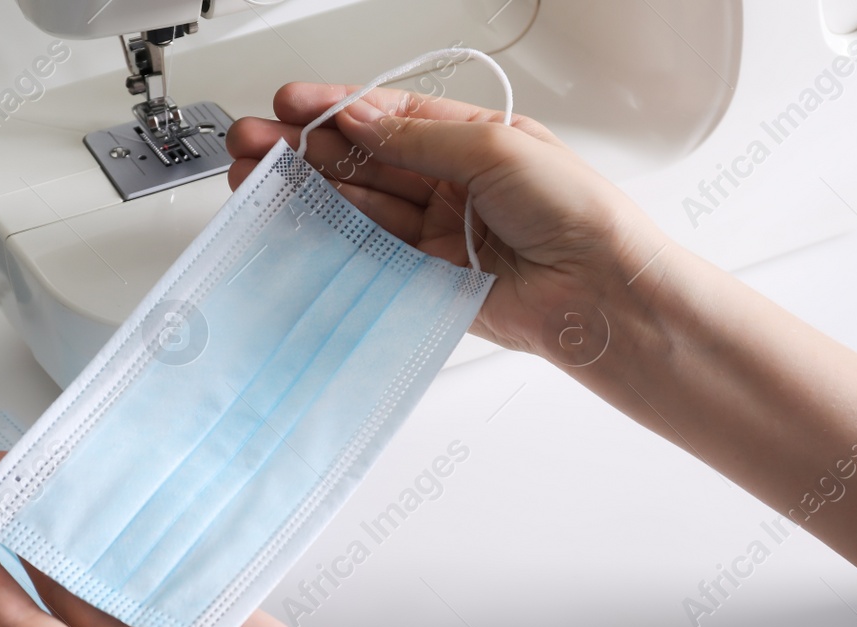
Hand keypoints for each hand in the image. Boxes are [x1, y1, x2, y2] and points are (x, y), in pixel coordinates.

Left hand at [0, 453, 437, 626]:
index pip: (20, 626)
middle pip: (59, 589)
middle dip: (26, 537)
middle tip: (1, 476)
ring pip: (115, 572)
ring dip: (85, 529)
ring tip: (57, 476)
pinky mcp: (226, 620)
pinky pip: (179, 571)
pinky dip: (157, 540)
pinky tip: (137, 504)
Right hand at [225, 81, 671, 363]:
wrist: (599, 293)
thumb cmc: (577, 214)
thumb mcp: (496, 148)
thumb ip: (420, 138)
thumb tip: (359, 117)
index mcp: (473, 140)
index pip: (389, 117)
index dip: (335, 108)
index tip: (290, 103)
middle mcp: (452, 184)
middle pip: (363, 159)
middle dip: (305, 148)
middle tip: (257, 143)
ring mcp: (437, 233)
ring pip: (358, 205)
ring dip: (307, 191)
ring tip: (259, 179)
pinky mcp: (429, 280)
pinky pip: (369, 255)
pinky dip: (331, 238)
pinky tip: (298, 222)